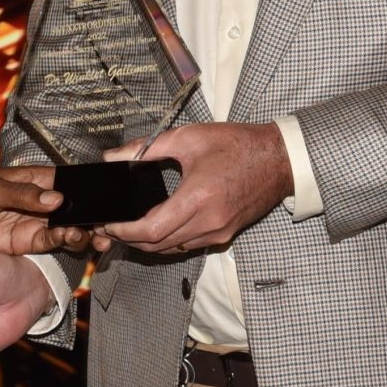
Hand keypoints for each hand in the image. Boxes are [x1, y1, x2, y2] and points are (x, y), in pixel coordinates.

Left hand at [0, 166, 97, 255]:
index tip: (103, 195)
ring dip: (80, 229)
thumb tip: (56, 200)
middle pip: (68, 206)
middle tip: (105, 221)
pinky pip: (49, 242)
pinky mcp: (20, 244)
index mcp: (26, 178)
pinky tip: (73, 240)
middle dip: (88, 213)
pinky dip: (64, 242)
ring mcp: (27, 222)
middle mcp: (31, 200)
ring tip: (92, 233)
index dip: (83, 188)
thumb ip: (21, 195)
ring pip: (63, 225)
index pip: (61, 181)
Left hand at [100, 122, 290, 254]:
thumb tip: (113, 157)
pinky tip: (155, 228)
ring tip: (127, 228)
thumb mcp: (188, 138)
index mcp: (198, 198)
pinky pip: (188, 245)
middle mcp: (209, 222)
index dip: (124, 232)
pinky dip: (167, 241)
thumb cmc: (237, 145)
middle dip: (129, 240)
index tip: (108, 224)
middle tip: (110, 226)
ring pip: (172, 249)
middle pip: (158, 245)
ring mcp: (218, 232)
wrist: (278, 159)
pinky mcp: (224, 235)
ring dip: (147, 243)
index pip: (151, 230)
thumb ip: (147, 148)